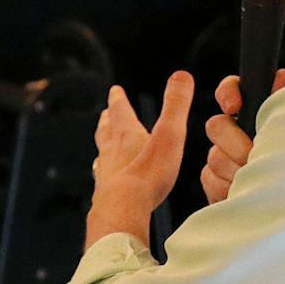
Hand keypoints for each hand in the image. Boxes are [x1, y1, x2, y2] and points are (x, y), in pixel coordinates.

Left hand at [87, 73, 194, 240]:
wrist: (123, 208)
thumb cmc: (148, 173)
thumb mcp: (169, 134)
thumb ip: (176, 105)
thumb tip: (182, 75)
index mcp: (126, 135)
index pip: (120, 111)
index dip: (118, 100)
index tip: (114, 90)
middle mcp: (112, 152)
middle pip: (107, 132)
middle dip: (108, 121)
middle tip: (105, 114)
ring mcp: (106, 174)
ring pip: (103, 155)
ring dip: (104, 146)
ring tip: (104, 145)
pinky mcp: (105, 194)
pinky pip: (104, 180)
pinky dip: (106, 174)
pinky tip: (106, 180)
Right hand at [200, 71, 284, 204]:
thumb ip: (284, 106)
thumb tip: (281, 76)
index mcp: (253, 116)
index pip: (231, 90)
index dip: (228, 93)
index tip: (234, 106)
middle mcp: (233, 132)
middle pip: (216, 125)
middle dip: (235, 142)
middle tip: (253, 155)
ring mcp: (221, 157)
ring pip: (215, 156)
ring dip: (237, 170)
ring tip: (259, 180)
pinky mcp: (213, 182)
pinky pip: (210, 179)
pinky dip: (229, 187)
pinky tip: (246, 192)